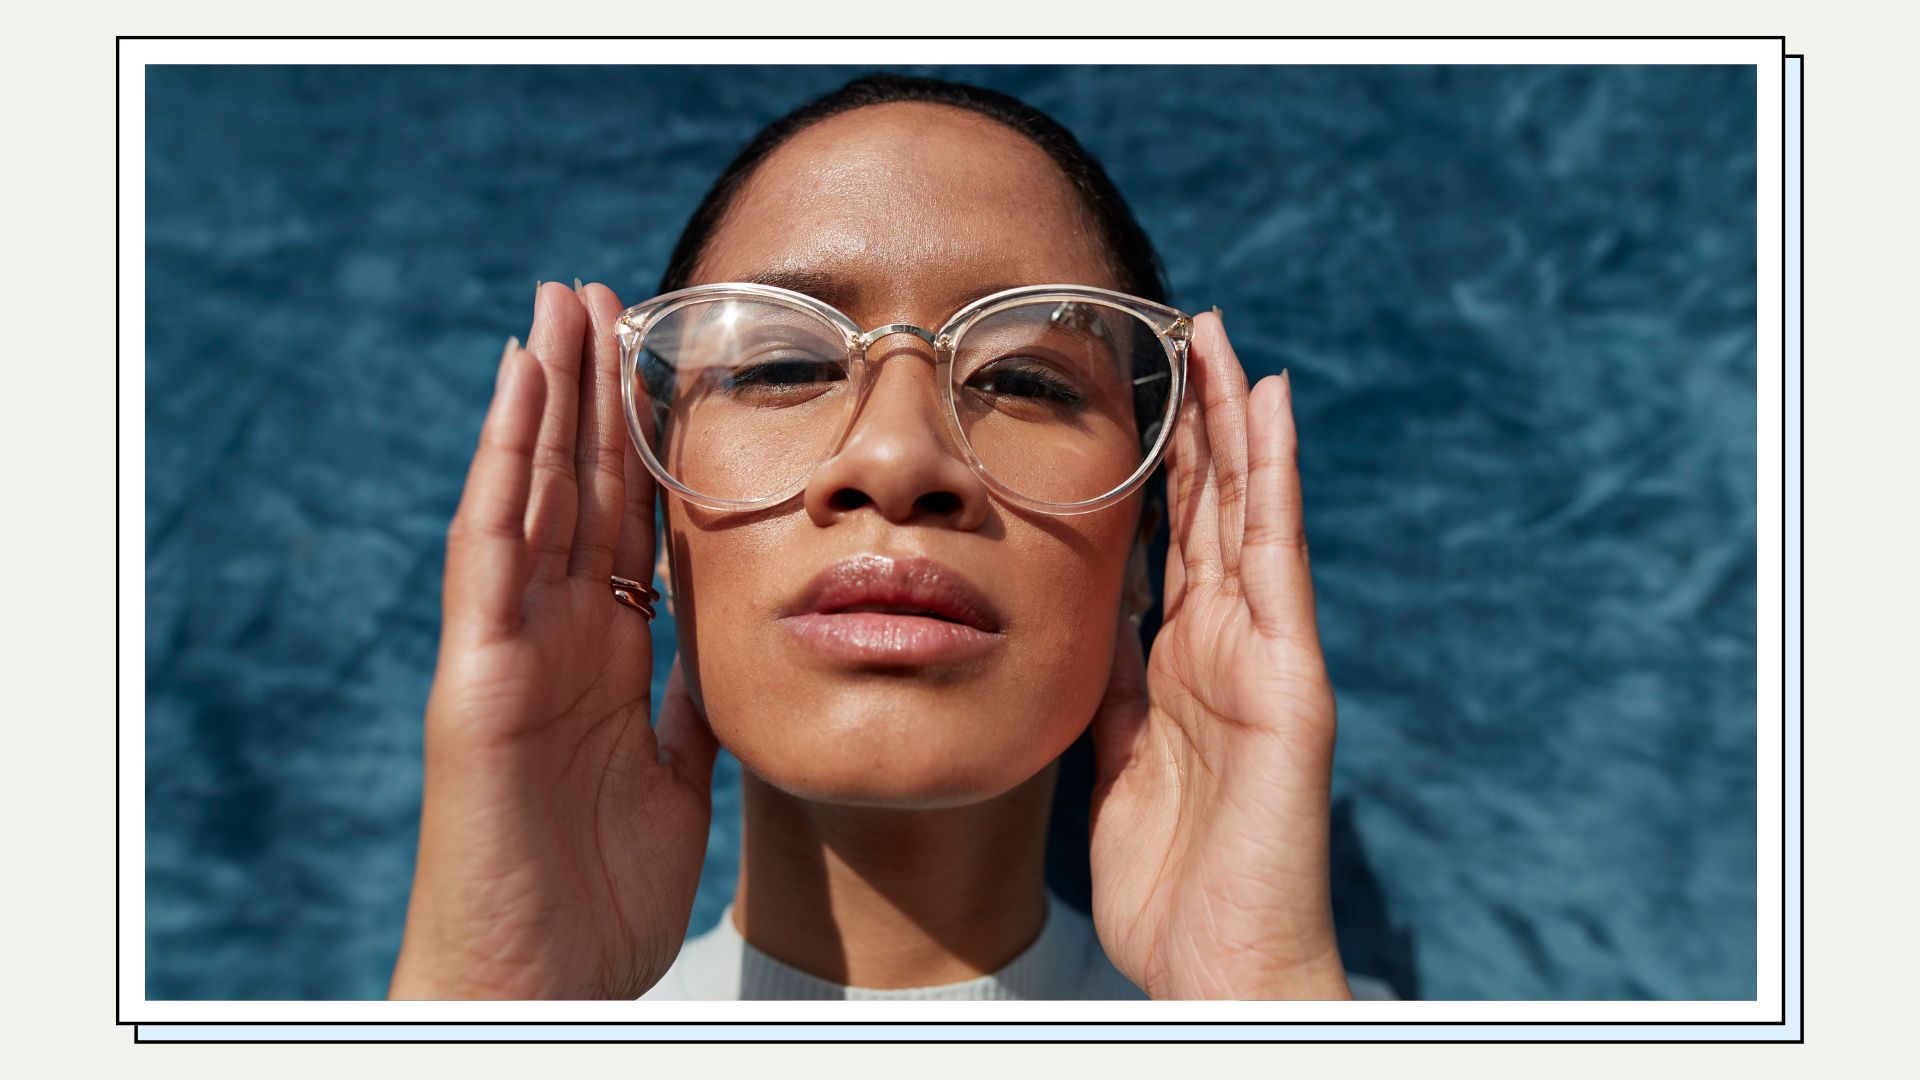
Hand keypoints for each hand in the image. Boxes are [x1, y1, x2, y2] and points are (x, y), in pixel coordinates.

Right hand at [389, 282, 718, 999]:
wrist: (539, 985)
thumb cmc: (597, 897)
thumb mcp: (674, 774)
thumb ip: (690, 700)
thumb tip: (727, 644)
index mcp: (605, 655)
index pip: (626, 523)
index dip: (644, 442)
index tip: (664, 362)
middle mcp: (555, 634)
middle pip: (577, 487)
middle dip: (591, 392)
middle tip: (605, 295)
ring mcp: (511, 646)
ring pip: (531, 493)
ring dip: (546, 396)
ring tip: (562, 305)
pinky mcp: (477, 673)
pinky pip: (491, 547)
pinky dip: (506, 462)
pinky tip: (523, 385)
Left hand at [1087, 310, 1348, 999]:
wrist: (1218, 963)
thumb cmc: (1169, 883)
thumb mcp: (1111, 763)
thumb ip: (1106, 689)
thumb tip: (1088, 622)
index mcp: (1180, 665)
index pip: (1171, 542)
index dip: (1159, 467)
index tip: (1141, 393)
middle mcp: (1227, 645)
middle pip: (1211, 508)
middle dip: (1200, 420)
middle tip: (1187, 329)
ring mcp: (1263, 653)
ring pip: (1246, 512)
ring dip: (1235, 421)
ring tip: (1224, 338)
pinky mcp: (1290, 675)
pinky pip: (1275, 557)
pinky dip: (1272, 478)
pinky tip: (1268, 406)